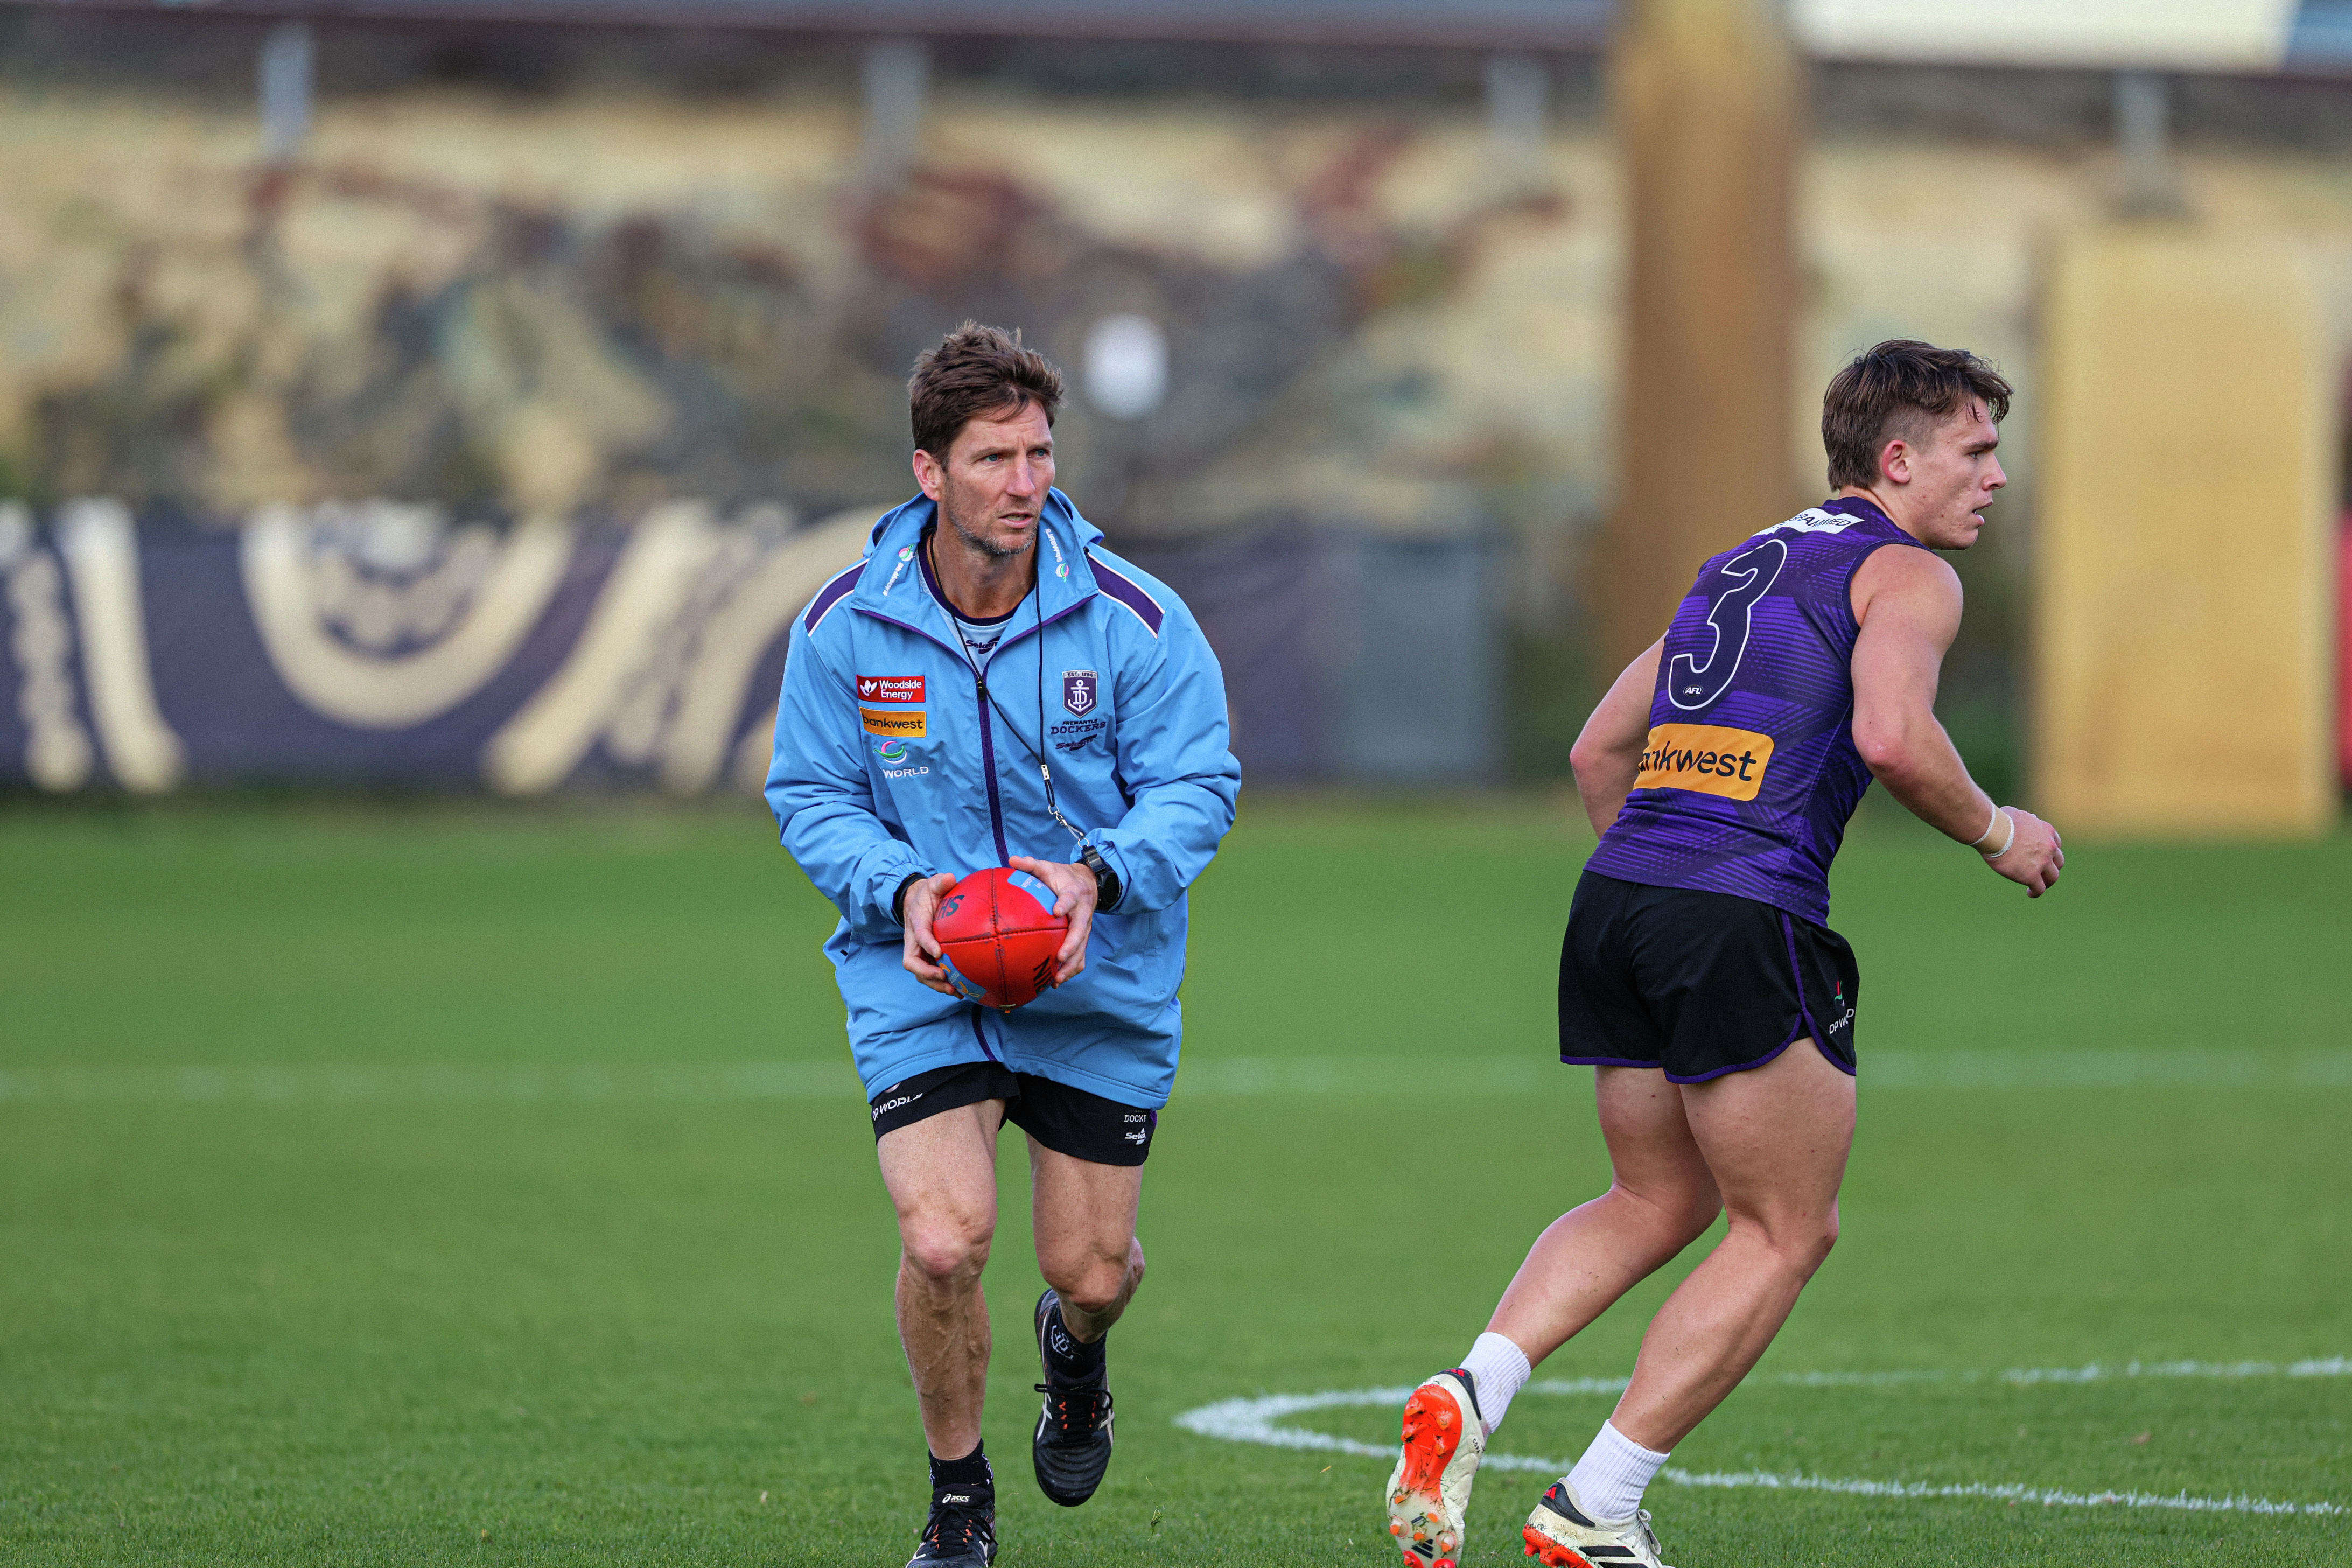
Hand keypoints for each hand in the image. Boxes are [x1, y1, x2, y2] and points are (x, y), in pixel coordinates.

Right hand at [899, 872, 962, 995]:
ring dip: (935, 984)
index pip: (918, 935)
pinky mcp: (926, 958)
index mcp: (916, 922)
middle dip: (927, 973)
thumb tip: (950, 879)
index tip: (939, 952)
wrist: (916, 901)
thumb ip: (940, 882)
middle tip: (945, 977)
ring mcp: (919, 951)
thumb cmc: (927, 894)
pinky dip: (942, 985)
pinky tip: (960, 991)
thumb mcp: (933, 884)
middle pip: (912, 962)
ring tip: (955, 991)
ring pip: (920, 973)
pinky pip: (930, 975)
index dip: (927, 943)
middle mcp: (913, 940)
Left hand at [1009, 855, 1097, 985]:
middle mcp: (1082, 913)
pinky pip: (1079, 956)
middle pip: (1080, 931)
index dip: (1064, 905)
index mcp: (1074, 894)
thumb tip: (1012, 859)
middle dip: (1072, 945)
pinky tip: (1055, 981)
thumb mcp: (1048, 867)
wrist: (1087, 883)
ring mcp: (1084, 928)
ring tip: (1057, 979)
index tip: (1056, 911)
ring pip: (1082, 949)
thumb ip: (1032, 865)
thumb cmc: (1062, 877)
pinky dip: (1070, 970)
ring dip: (1071, 965)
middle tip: (1060, 956)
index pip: (1070, 899)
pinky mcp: (1082, 938)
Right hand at [1987, 808, 2063, 897]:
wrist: (1994, 832)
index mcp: (2047, 831)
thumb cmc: (1999, 821)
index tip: (2043, 858)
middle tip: (2042, 874)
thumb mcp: (2017, 814)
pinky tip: (2030, 893)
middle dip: (2051, 868)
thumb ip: (2027, 818)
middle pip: (2058, 863)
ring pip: (2052, 877)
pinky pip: (2039, 888)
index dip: (2050, 853)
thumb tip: (2030, 817)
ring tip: (2037, 886)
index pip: (2056, 845)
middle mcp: (2049, 847)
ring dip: (2046, 882)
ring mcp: (2042, 862)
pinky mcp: (2032, 875)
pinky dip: (2036, 892)